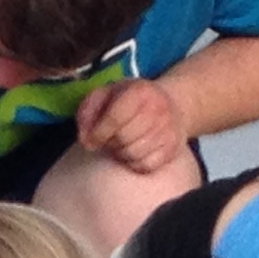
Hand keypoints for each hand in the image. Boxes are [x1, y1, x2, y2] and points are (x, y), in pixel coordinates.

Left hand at [70, 77, 188, 176]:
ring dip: (122, 153)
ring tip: (122, 144)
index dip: (98, 133)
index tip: (90, 141)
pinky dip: (135, 163)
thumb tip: (86, 140)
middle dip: (111, 142)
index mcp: (139, 91)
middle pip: (123, 138)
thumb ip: (87, 112)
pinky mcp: (172, 148)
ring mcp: (168, 129)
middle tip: (110, 138)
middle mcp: (158, 109)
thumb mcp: (104, 95)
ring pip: (134, 154)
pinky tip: (135, 152)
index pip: (115, 118)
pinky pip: (146, 165)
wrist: (171, 102)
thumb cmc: (130, 100)